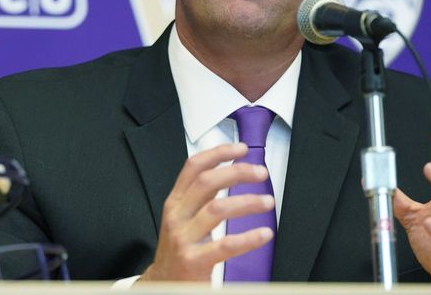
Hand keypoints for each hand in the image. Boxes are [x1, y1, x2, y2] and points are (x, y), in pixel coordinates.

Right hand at [140, 143, 274, 281]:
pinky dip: (248, 237)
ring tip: (267, 201)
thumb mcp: (182, 218)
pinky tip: (264, 233)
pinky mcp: (194, 261)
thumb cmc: (178, 250)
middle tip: (260, 172)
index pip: (193, 167)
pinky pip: (225, 245)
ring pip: (217, 209)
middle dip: (237, 172)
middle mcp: (177, 216)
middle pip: (207, 183)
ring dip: (247, 202)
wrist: (163, 284)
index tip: (241, 148)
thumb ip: (201, 196)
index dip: (218, 153)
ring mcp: (183, 238)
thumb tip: (227, 171)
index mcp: (175, 202)